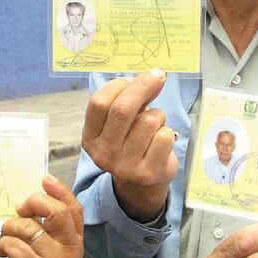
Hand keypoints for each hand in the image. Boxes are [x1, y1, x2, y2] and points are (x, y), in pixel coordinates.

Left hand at [0, 174, 82, 257]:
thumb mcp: (56, 254)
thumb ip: (52, 230)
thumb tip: (31, 200)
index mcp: (76, 243)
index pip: (74, 209)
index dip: (60, 190)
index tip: (44, 179)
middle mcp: (69, 251)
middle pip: (55, 212)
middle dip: (33, 202)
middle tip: (20, 207)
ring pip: (27, 227)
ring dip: (10, 228)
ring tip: (9, 239)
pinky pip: (13, 245)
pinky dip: (4, 245)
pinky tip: (6, 254)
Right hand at [81, 69, 176, 219]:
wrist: (142, 182)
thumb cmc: (131, 142)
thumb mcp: (120, 123)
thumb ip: (130, 100)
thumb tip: (152, 77)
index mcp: (90, 137)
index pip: (99, 103)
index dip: (118, 85)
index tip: (132, 79)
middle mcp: (103, 154)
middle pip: (122, 110)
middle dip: (143, 86)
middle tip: (158, 76)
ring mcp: (125, 166)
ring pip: (148, 121)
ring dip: (157, 114)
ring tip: (155, 124)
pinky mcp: (147, 173)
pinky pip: (164, 136)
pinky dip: (167, 131)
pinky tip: (161, 140)